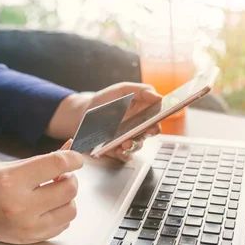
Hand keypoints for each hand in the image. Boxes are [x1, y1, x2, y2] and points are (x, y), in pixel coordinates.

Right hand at [0, 146, 83, 244]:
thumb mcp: (10, 165)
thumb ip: (42, 161)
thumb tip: (70, 150)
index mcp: (13, 181)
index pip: (58, 165)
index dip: (74, 158)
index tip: (76, 158)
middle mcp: (21, 206)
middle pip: (69, 189)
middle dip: (70, 178)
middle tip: (59, 176)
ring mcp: (26, 226)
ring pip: (71, 210)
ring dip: (67, 199)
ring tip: (52, 193)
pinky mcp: (29, 239)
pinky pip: (62, 226)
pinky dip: (59, 215)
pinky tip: (46, 208)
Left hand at [47, 82, 161, 161]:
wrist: (84, 112)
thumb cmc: (106, 100)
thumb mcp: (123, 90)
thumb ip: (142, 91)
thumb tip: (159, 97)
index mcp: (143, 112)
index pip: (157, 118)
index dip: (160, 120)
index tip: (157, 121)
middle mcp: (138, 127)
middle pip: (150, 133)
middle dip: (149, 133)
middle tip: (146, 130)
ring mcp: (128, 138)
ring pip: (138, 145)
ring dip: (134, 145)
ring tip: (126, 143)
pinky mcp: (118, 148)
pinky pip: (125, 155)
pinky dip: (123, 154)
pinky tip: (118, 150)